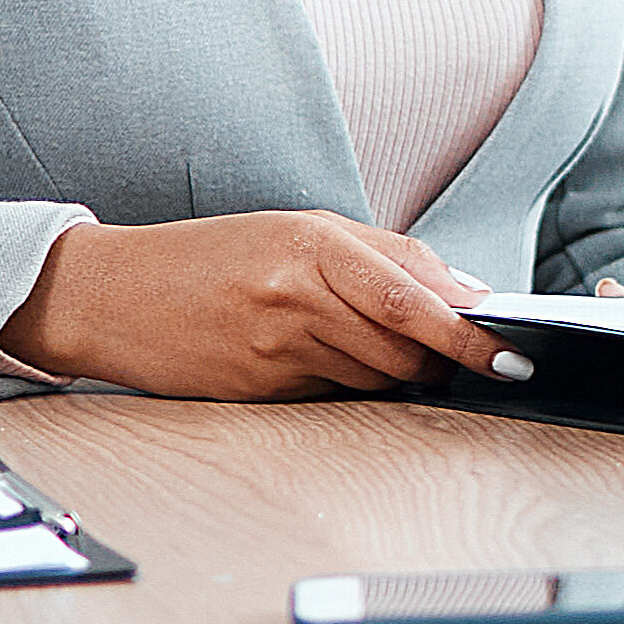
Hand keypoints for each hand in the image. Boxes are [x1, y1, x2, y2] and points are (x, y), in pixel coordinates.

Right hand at [1, 209, 505, 398]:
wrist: (110, 294)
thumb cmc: (207, 259)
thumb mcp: (293, 231)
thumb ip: (379, 258)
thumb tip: (465, 293)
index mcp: (312, 240)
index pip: (415, 293)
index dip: (471, 330)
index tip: (514, 350)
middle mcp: (296, 290)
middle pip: (405, 342)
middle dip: (444, 358)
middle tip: (470, 360)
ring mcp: (276, 344)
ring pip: (376, 373)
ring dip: (397, 371)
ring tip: (368, 346)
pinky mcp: (260, 386)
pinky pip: (332, 393)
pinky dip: (347, 382)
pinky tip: (323, 362)